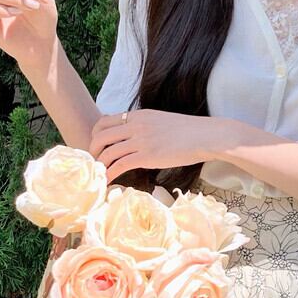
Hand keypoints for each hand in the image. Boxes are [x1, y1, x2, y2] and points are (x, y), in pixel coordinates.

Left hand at [89, 110, 222, 183]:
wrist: (204, 136)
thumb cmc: (188, 132)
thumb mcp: (161, 121)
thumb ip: (145, 127)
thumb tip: (137, 138)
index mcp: (138, 116)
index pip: (105, 121)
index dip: (96, 135)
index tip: (97, 147)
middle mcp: (135, 126)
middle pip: (101, 136)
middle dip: (93, 150)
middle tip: (94, 162)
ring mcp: (140, 141)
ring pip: (108, 152)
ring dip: (100, 164)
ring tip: (100, 174)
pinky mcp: (147, 156)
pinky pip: (120, 165)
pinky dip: (110, 174)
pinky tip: (108, 181)